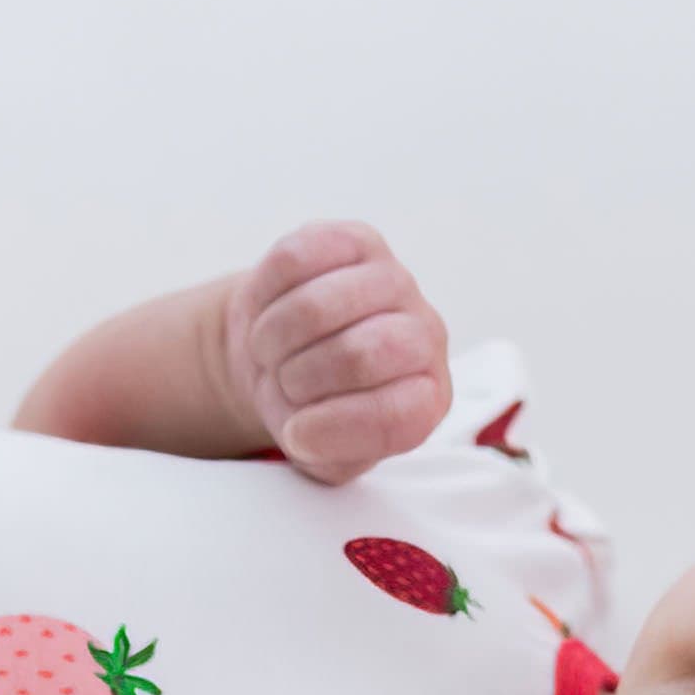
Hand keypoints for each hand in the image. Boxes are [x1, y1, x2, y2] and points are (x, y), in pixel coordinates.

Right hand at [221, 223, 452, 483]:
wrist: (287, 359)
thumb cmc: (312, 412)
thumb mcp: (324, 454)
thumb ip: (324, 454)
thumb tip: (303, 429)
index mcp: (427, 398)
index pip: (397, 415)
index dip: (334, 426)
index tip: (299, 431)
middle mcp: (424, 335)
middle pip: (360, 355)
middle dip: (300, 379)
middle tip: (284, 384)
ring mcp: (393, 281)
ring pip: (316, 307)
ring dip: (272, 339)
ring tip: (272, 351)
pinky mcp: (354, 240)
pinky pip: (295, 260)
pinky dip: (266, 293)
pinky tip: (272, 308)